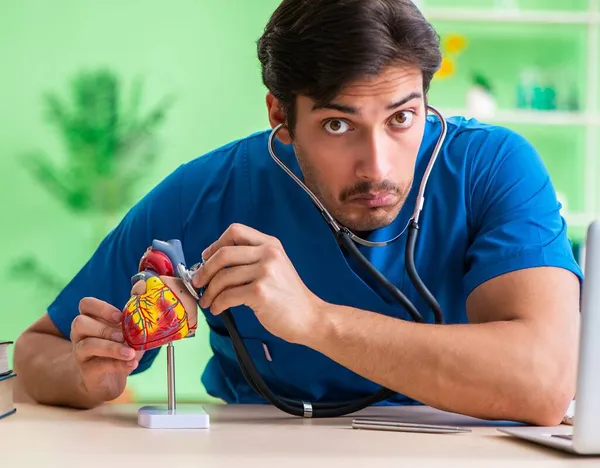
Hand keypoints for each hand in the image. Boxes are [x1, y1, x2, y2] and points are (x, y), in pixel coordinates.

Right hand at [70, 297, 144, 403]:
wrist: (109, 380)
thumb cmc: (119, 348)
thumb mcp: (126, 332)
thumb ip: (133, 320)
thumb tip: (149, 305)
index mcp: (90, 319)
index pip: (86, 304)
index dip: (101, 308)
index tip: (120, 317)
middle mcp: (80, 334)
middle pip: (80, 322)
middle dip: (104, 328)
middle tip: (124, 336)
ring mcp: (80, 352)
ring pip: (87, 345)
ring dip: (112, 348)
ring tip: (130, 353)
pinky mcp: (86, 370)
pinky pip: (98, 365)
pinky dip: (118, 364)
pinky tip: (132, 363)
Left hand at [193, 223, 324, 344]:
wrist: (310, 317)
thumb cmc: (288, 296)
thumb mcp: (275, 267)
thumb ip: (251, 259)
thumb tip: (213, 262)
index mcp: (270, 244)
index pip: (235, 231)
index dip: (215, 244)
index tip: (206, 258)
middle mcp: (268, 254)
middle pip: (223, 254)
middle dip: (205, 270)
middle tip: (198, 282)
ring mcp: (265, 272)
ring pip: (223, 277)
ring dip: (209, 291)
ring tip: (208, 301)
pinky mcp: (261, 292)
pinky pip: (227, 295)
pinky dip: (217, 304)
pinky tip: (218, 309)